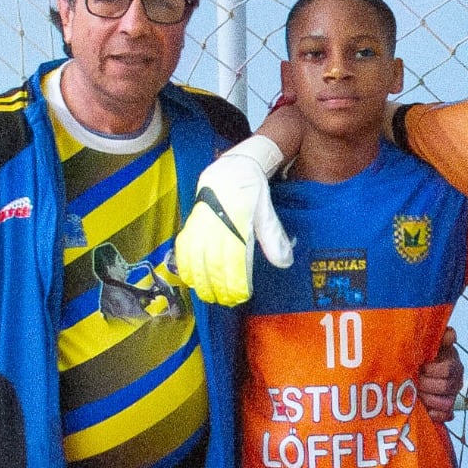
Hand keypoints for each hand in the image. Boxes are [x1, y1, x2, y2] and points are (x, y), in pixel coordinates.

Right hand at [171, 136, 291, 304]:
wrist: (232, 166)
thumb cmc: (251, 189)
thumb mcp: (266, 210)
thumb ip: (272, 237)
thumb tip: (284, 263)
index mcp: (235, 221)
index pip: (232, 259)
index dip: (234, 281)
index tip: (240, 296)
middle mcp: (216, 224)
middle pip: (212, 262)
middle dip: (217, 285)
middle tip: (224, 302)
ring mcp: (201, 223)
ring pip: (195, 256)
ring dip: (199, 279)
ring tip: (206, 296)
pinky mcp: (192, 221)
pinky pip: (184, 245)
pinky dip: (184, 263)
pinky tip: (188, 278)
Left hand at [417, 330, 464, 423]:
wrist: (419, 373)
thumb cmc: (424, 357)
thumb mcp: (431, 345)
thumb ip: (440, 338)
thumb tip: (450, 333)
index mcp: (453, 364)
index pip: (448, 369)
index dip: (433, 370)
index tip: (421, 367)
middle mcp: (456, 381)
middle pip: (447, 387)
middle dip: (427, 385)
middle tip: (415, 382)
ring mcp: (452, 396)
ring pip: (447, 403)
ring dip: (430, 400)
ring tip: (418, 395)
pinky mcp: (446, 410)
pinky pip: (446, 416)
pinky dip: (435, 414)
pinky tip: (425, 409)